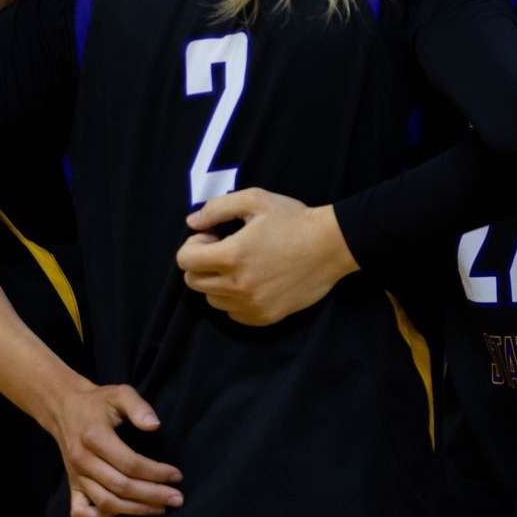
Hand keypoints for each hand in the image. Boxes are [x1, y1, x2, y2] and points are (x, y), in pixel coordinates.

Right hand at [36, 378, 182, 516]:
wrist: (64, 408)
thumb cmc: (98, 402)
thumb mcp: (120, 393)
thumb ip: (138, 406)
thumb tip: (155, 425)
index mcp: (95, 437)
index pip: (130, 464)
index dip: (156, 473)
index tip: (176, 475)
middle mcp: (82, 460)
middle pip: (121, 487)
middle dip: (153, 495)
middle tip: (177, 498)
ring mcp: (75, 476)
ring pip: (107, 503)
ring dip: (136, 510)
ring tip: (160, 508)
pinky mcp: (72, 486)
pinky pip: (82, 513)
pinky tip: (125, 514)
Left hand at [177, 190, 355, 326]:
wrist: (331, 246)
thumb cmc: (294, 220)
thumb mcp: (255, 200)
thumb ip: (217, 208)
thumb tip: (192, 222)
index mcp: (232, 256)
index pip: (185, 260)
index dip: (194, 244)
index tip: (214, 236)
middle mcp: (238, 286)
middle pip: (193, 282)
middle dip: (201, 263)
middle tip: (224, 248)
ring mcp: (252, 305)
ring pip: (212, 299)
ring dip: (217, 282)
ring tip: (241, 265)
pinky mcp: (265, 317)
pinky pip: (233, 313)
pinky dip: (235, 299)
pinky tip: (253, 280)